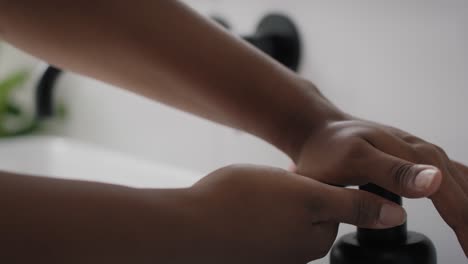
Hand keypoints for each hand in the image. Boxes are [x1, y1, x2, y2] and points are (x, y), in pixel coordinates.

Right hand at [187, 164, 405, 263]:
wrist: (187, 226)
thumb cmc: (245, 205)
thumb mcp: (308, 196)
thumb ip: (353, 205)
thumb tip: (397, 217)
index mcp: (314, 240)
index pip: (333, 207)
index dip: (318, 184)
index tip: (298, 176)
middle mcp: (294, 253)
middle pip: (306, 213)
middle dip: (293, 193)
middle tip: (271, 182)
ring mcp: (269, 252)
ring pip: (280, 216)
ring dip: (270, 199)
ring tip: (250, 192)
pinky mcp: (247, 248)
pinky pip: (259, 223)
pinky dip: (252, 209)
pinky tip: (236, 202)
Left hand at [294, 118, 466, 255]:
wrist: (319, 130)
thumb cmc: (329, 149)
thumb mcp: (354, 160)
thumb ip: (393, 173)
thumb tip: (436, 182)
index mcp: (415, 155)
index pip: (456, 202)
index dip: (466, 231)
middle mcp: (425, 152)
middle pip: (464, 195)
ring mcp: (422, 153)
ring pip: (462, 185)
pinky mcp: (416, 157)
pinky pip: (453, 177)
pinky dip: (462, 197)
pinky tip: (462, 212)